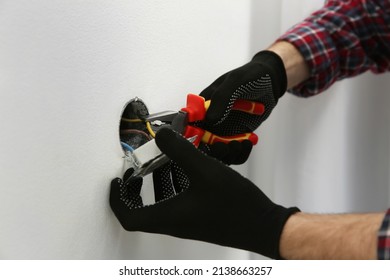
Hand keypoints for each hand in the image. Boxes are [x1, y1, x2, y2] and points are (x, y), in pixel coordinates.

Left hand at [110, 128, 298, 258]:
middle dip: (137, 186)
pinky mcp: (201, 217)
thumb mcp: (205, 171)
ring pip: (163, 201)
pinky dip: (178, 182)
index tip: (117, 180)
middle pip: (144, 209)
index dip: (117, 199)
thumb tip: (161, 134)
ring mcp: (188, 221)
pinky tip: (189, 166)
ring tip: (164, 159)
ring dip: (160, 180)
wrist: (264, 226)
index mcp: (169, 217)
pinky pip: (180, 199)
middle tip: (138, 168)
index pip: (129, 217)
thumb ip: (180, 150)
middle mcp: (175, 222)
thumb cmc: (234, 204)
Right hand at [198, 51, 286, 163]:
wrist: (272, 83)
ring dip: (227, 151)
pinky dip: (239, 151)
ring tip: (242, 143)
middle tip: (227, 145)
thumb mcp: (236, 81)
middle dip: (212, 148)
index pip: (189, 122)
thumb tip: (209, 119)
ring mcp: (221, 129)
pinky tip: (248, 142)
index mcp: (203, 104)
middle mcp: (209, 118)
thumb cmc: (252, 76)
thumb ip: (222, 97)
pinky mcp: (234, 136)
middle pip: (200, 142)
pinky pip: (232, 150)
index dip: (192, 135)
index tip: (204, 141)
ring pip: (216, 150)